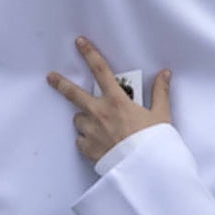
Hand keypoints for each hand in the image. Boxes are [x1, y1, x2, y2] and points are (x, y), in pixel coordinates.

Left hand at [47, 38, 171, 162]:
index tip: (80, 43)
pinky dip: (86, 140)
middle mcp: (99, 113)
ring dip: (84, 119)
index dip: (89, 54)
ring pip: (78, 119)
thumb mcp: (161, 115)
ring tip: (98, 126)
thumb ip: (160, 92)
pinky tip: (98, 144)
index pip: (101, 71)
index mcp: (116, 101)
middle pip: (73, 93)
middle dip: (60, 83)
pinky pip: (80, 141)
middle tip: (50, 77)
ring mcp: (90, 131)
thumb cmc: (153, 143)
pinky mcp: (87, 148)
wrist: (145, 171)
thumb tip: (164, 74)